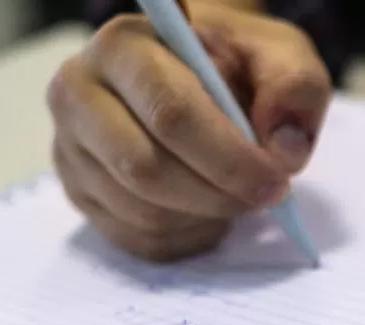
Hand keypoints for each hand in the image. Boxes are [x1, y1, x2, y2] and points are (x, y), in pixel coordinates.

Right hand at [47, 2, 331, 260]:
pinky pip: (139, 239)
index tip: (277, 181)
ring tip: (239, 195)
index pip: (169, 112)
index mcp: (125, 46)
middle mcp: (79, 93)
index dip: (229, 158)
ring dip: (207, 216)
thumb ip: (294, 88)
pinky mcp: (80, 193)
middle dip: (219, 194)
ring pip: (143, 211)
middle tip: (267, 197)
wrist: (201, 80)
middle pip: (145, 168)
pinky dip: (189, 236)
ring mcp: (70, 148)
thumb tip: (283, 149)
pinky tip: (211, 210)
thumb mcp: (280, 56)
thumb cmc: (237, 66)